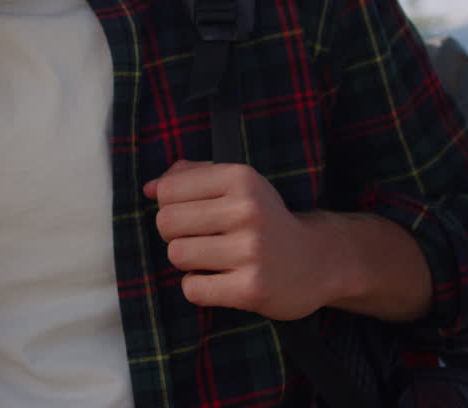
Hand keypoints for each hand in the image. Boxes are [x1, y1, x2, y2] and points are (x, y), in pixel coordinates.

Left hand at [144, 160, 330, 320]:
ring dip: (188, 262)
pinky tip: (220, 280)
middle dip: (175, 234)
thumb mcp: (237, 185)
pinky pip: (192, 288)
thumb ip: (191, 177)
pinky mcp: (251, 288)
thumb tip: (149, 188)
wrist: (318, 261)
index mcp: (241, 179)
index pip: (167, 190)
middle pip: (166, 223)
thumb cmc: (265, 219)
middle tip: (202, 239)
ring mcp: (251, 251)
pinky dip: (198, 288)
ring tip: (214, 259)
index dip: (171, 205)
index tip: (194, 214)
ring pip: (177, 254)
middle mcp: (247, 211)